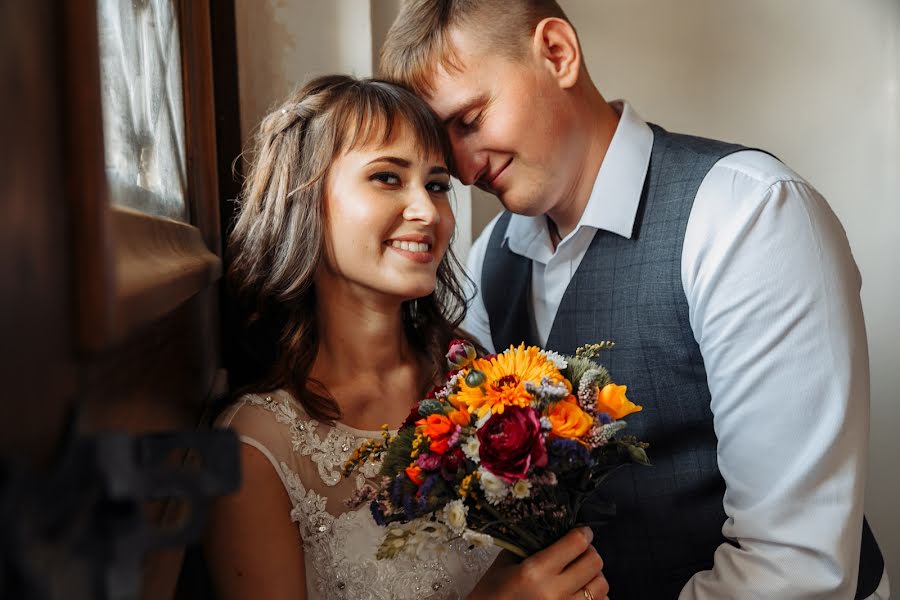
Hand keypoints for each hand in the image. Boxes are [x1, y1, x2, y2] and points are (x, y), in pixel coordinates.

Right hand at [469, 527, 608, 599]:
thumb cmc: (492, 593)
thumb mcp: (506, 563)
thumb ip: (531, 545)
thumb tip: (556, 531)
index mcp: (535, 571)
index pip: (576, 544)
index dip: (583, 533)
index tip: (582, 532)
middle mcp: (554, 592)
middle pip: (594, 563)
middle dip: (590, 552)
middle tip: (581, 551)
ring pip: (601, 586)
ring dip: (594, 576)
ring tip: (581, 573)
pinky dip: (594, 597)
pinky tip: (580, 593)